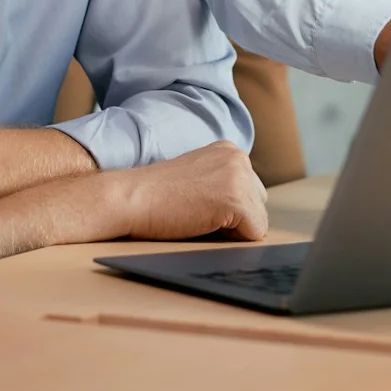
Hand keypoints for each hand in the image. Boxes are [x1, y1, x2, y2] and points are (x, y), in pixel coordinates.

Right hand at [113, 142, 268, 240]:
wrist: (130, 198)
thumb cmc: (156, 196)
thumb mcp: (198, 178)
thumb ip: (222, 184)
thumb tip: (249, 215)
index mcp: (229, 150)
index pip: (250, 191)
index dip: (227, 209)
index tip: (199, 205)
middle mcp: (239, 157)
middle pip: (259, 204)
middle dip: (236, 217)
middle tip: (198, 212)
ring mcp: (239, 177)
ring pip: (258, 220)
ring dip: (233, 229)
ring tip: (199, 217)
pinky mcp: (236, 199)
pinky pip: (255, 233)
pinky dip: (233, 240)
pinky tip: (204, 224)